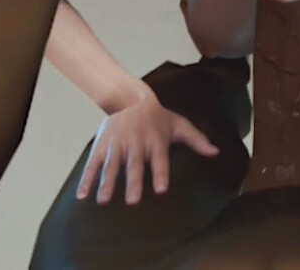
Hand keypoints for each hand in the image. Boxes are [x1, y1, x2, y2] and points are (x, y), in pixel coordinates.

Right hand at [76, 93, 218, 204]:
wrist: (131, 98)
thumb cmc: (159, 118)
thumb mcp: (180, 124)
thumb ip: (198, 140)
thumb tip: (217, 153)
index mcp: (156, 141)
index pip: (160, 160)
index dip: (160, 174)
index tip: (160, 190)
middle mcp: (136, 143)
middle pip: (134, 165)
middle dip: (132, 183)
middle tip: (132, 202)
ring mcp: (117, 144)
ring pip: (111, 166)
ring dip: (106, 183)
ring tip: (102, 201)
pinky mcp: (102, 145)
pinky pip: (93, 163)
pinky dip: (87, 178)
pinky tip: (82, 195)